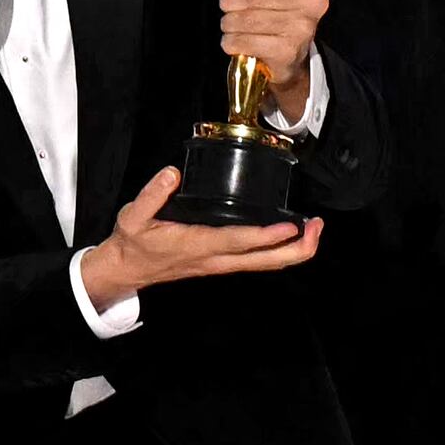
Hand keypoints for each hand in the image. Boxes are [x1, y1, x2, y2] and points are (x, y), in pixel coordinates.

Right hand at [77, 165, 323, 310]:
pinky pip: (259, 261)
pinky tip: (291, 234)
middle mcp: (216, 259)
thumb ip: (151, 194)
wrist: (128, 270)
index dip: (265, 236)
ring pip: (267, 264)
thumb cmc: (133, 243)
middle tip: (316, 227)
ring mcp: (222, 264)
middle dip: (296, 249)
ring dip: (294, 250)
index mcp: (197, 246)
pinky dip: (281, 250)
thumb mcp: (133, 217)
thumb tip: (171, 173)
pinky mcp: (224, 263)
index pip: (237, 242)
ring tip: (314, 227)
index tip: (290, 226)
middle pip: (265, 262)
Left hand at [212, 0, 325, 103]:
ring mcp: (302, 27)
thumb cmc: (278, 8)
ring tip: (230, 22)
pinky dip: (231, 41)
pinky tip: (233, 40)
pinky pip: (245, 41)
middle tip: (227, 4)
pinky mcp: (288, 51)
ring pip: (246, 18)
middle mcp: (312, 0)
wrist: (292, 52)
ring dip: (229, 21)